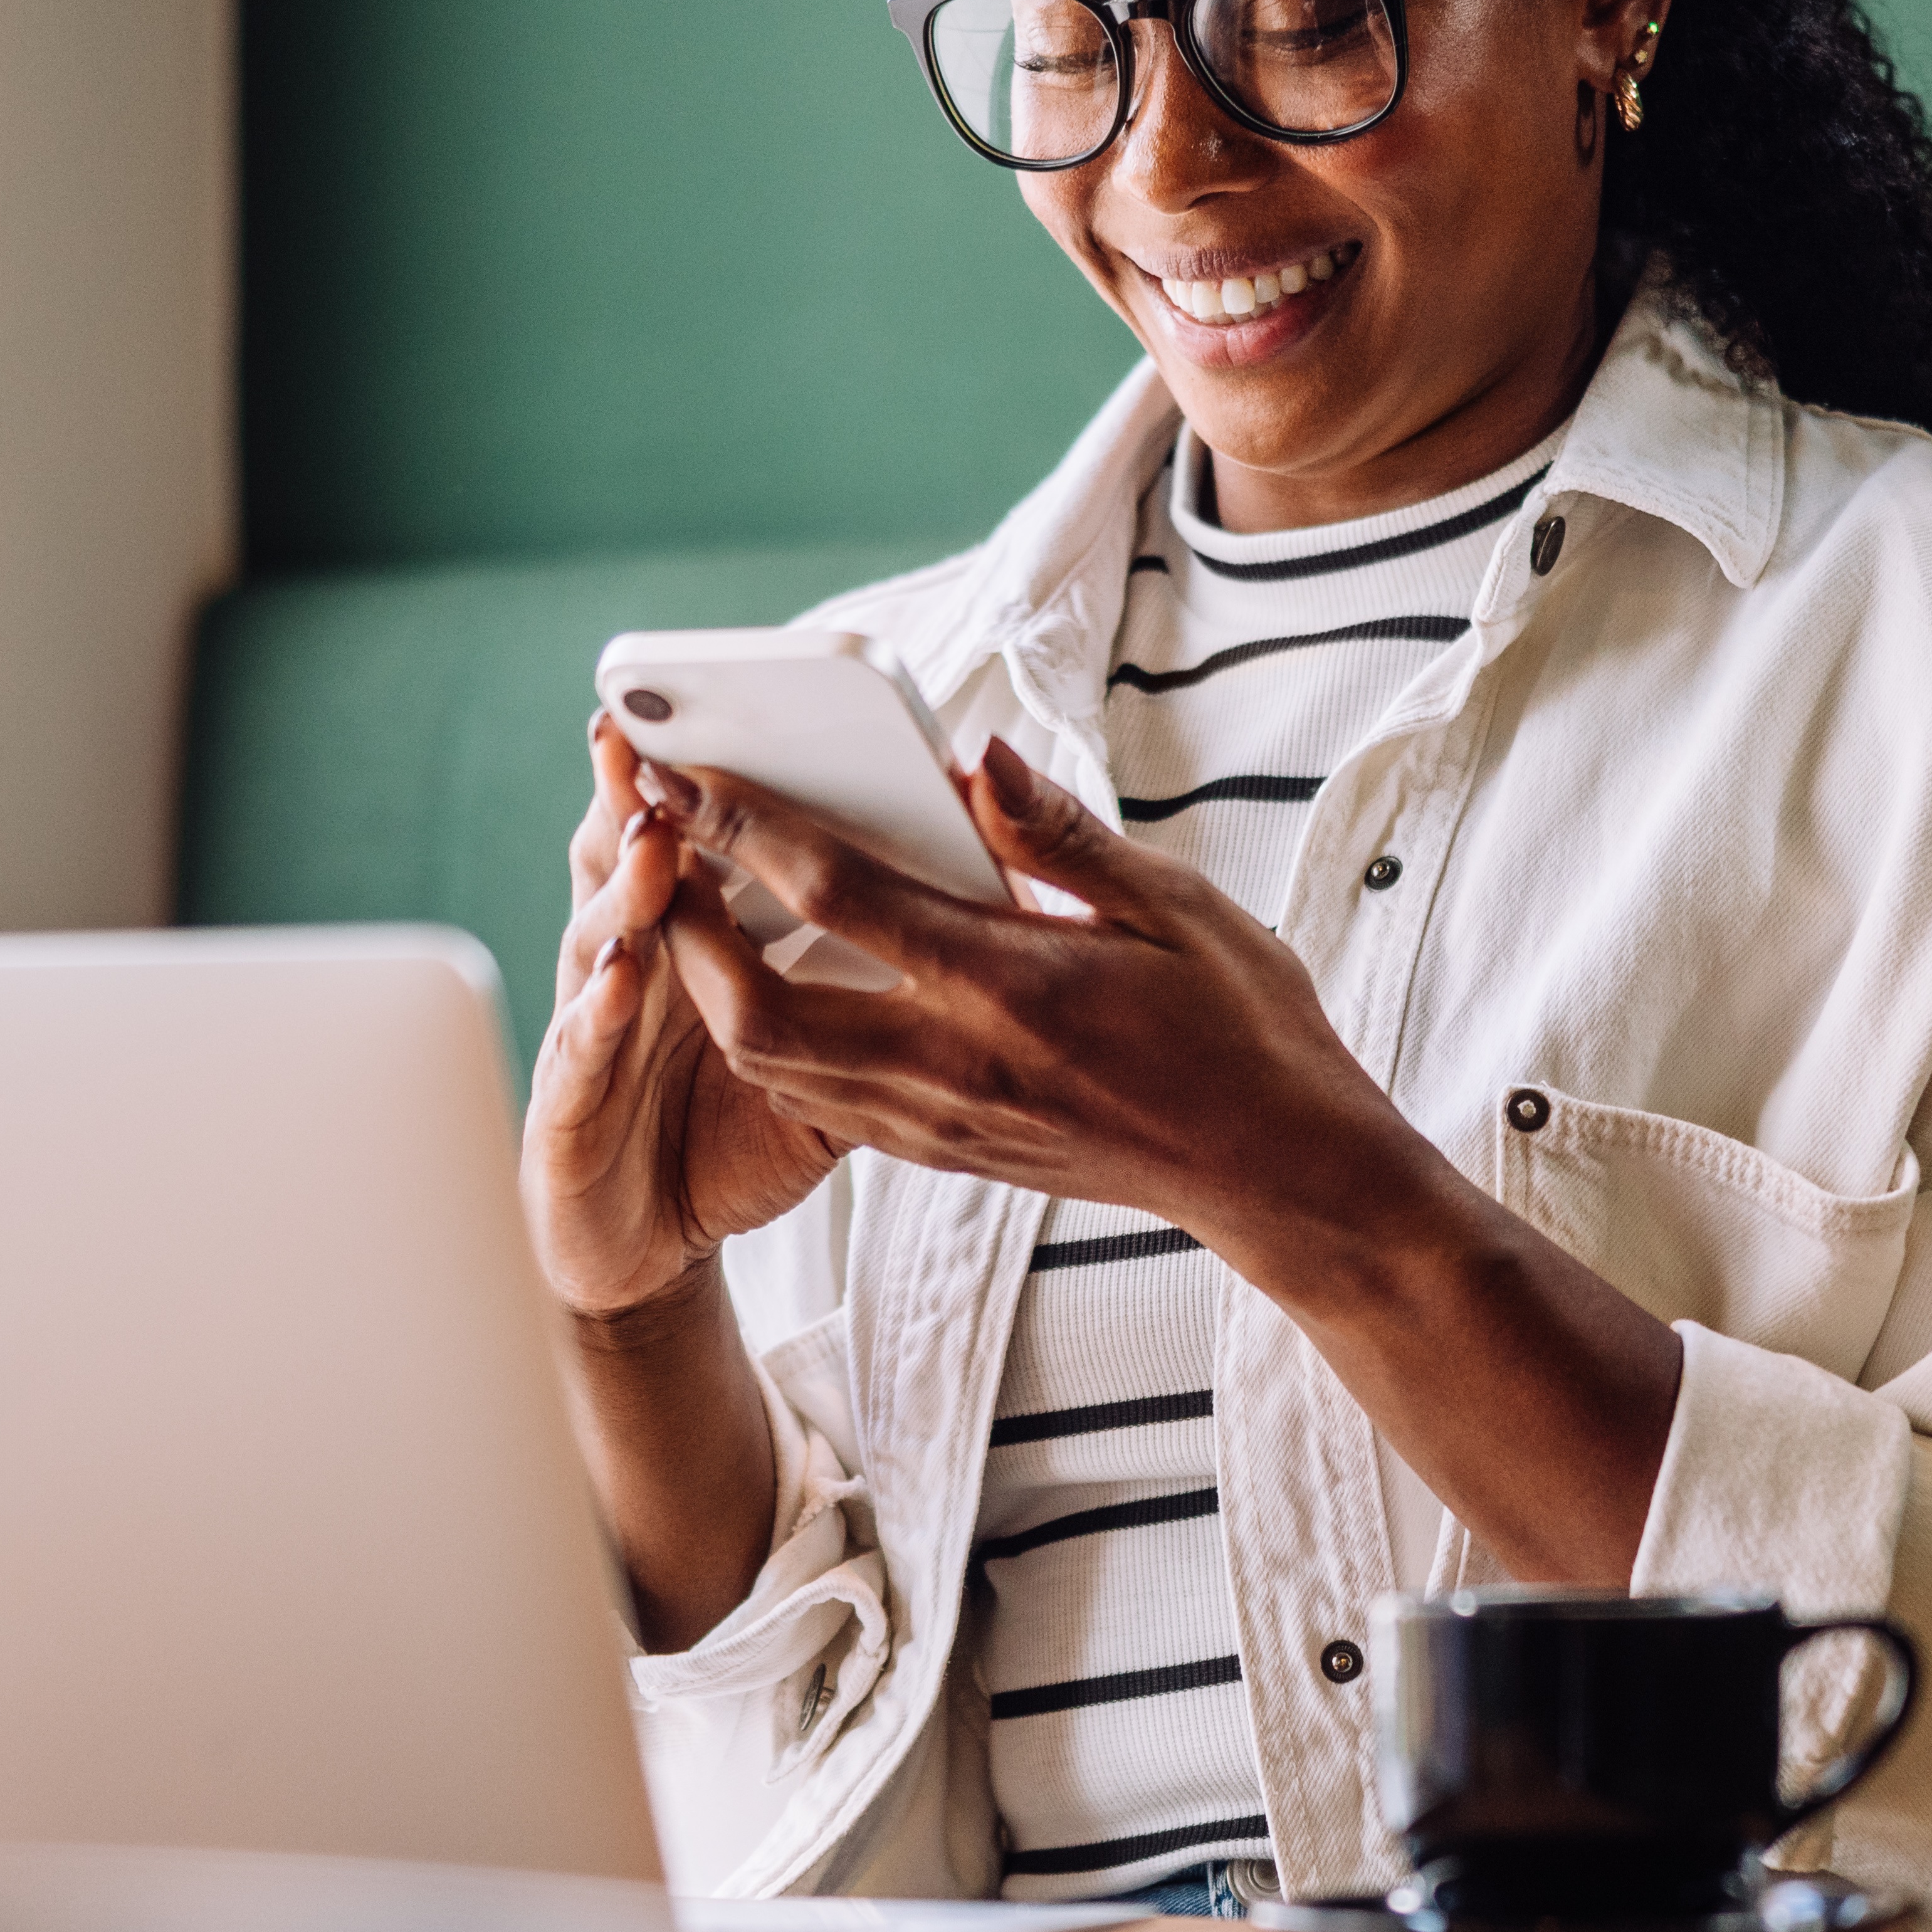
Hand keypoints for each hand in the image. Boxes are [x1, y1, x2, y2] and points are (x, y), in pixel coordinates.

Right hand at [520, 713, 847, 1320]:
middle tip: (648, 732)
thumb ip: (883, 980)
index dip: (706, 786)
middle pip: (628, 872)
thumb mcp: (838, 1062)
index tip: (731, 706)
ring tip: (653, 836)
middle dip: (633, 801)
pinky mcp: (562, 1120)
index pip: (696, 849)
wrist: (645, 1256)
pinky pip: (576, 1060)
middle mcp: (629, 978)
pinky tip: (617, 974)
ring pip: (598, 948)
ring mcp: (588, 1044)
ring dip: (623, 889)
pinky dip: (593, 1015)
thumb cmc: (735, 1145)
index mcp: (693, 949)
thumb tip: (964, 893)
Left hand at [644, 734, 1416, 1244]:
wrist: (1277, 1173)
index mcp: (1010, 987)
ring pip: (773, 1063)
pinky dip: (769, 1039)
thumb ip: (1061, 837)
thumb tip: (972, 759)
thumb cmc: (1244, 1030)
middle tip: (654, 847)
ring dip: (709, 987)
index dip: (745, 826)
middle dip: (683, 924)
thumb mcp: (1177, 907)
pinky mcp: (943, 1154)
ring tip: (686, 908)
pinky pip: (820, 1099)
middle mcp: (955, 1065)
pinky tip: (765, 981)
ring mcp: (942, 1120)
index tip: (685, 769)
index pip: (838, 894)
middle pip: (758, 1005)